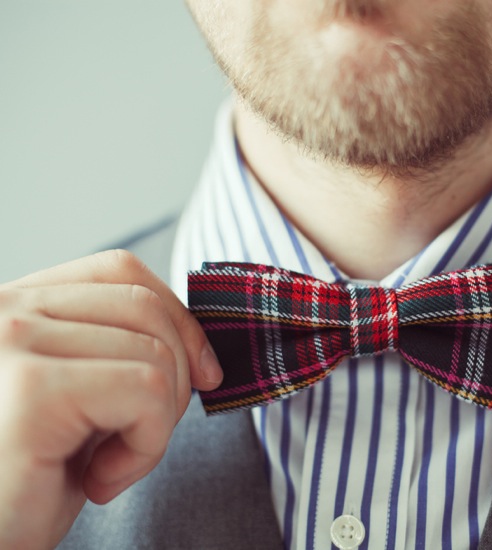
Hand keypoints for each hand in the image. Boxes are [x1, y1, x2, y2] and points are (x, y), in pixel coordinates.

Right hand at [0, 250, 222, 549]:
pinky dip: (147, 446)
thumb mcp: (82, 401)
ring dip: (157, 425)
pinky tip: (100, 481)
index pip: (121, 270)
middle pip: (146, 308)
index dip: (177, 317)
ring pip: (156, 354)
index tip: (202, 372)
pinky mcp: (33, 390)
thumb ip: (118, 354)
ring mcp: (14, 342)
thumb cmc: (26, 483)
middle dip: (176, 378)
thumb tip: (200, 350)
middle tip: (138, 437)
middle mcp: (5, 310)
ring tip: (106, 466)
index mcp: (17, 306)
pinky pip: (147, 392)